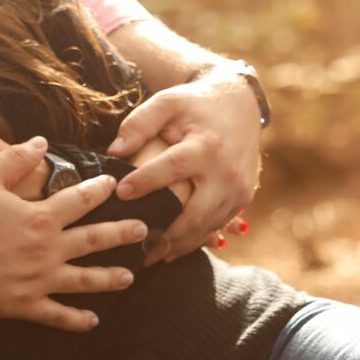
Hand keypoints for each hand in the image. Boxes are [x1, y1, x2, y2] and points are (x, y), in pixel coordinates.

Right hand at [0, 138, 146, 330]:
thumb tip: (42, 141)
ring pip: (84, 281)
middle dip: (121, 233)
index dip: (100, 189)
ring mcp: (37, 280)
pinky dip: (77, 320)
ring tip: (130, 276)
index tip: (115, 184)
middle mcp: (46, 249)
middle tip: (143, 230)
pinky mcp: (22, 306)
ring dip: (110, 278)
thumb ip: (16, 158)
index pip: (80, 199)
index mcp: (40, 216)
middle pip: (94, 240)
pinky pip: (57, 316)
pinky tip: (92, 321)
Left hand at [107, 70, 260, 261]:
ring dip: (179, 244)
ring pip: (207, 226)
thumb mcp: (167, 103)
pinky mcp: (244, 198)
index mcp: (207, 146)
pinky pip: (218, 225)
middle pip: (195, 214)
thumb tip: (114, 152)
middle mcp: (226, 172)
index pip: (172, 168)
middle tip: (136, 247)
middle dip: (165, 235)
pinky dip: (195, 239)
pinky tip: (172, 248)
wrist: (240, 104)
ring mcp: (239, 189)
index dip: (145, 182)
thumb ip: (139, 124)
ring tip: (150, 256)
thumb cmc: (195, 104)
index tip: (120, 193)